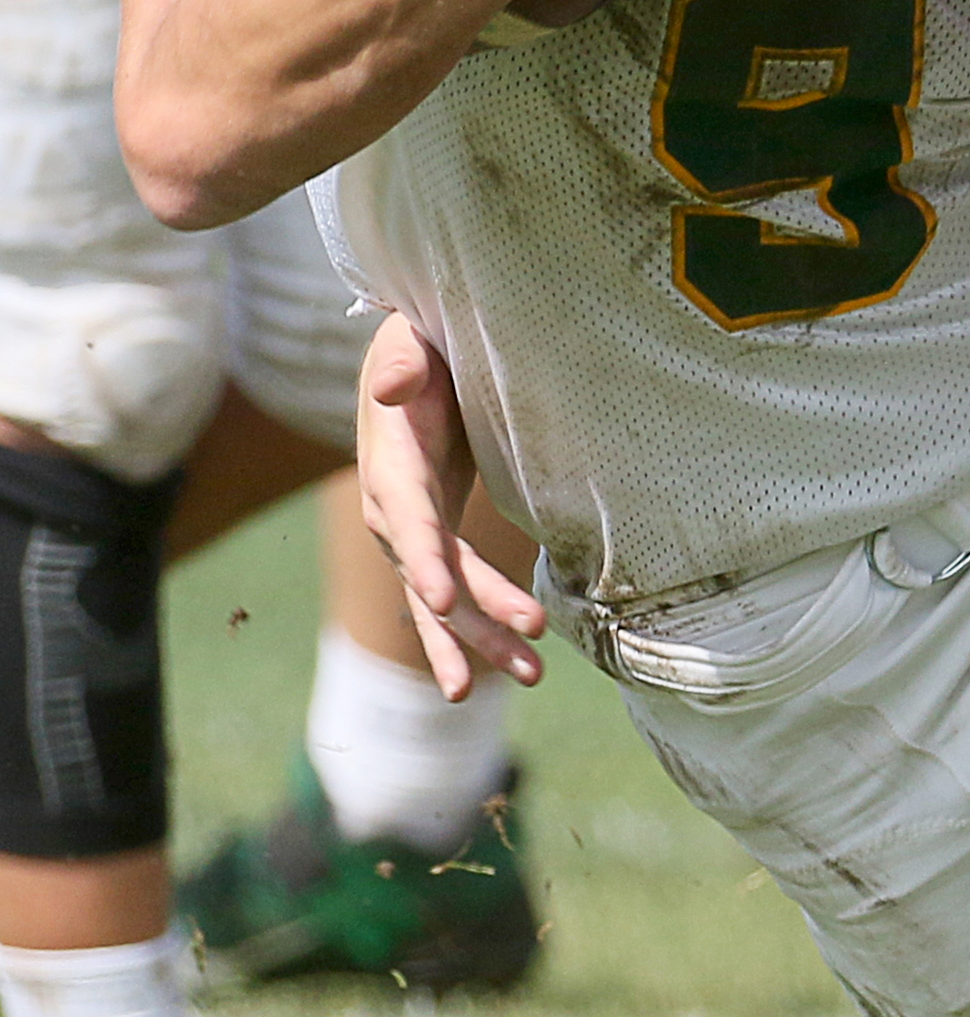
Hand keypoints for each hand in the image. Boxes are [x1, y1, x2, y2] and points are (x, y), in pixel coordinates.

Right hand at [357, 312, 544, 699]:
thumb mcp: (411, 340)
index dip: (421, 556)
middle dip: (477, 609)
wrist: (416, 364)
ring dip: (483, 639)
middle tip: (530, 637)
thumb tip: (389, 388)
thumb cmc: (423, 346)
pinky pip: (448, 600)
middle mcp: (394, 509)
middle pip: (430, 571)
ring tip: (533, 676)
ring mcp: (411, 534)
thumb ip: (402, 360)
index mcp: (392, 462)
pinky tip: (497, 676)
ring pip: (442, 599)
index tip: (443, 596)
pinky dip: (469, 638)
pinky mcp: (433, 543)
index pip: (406, 517)